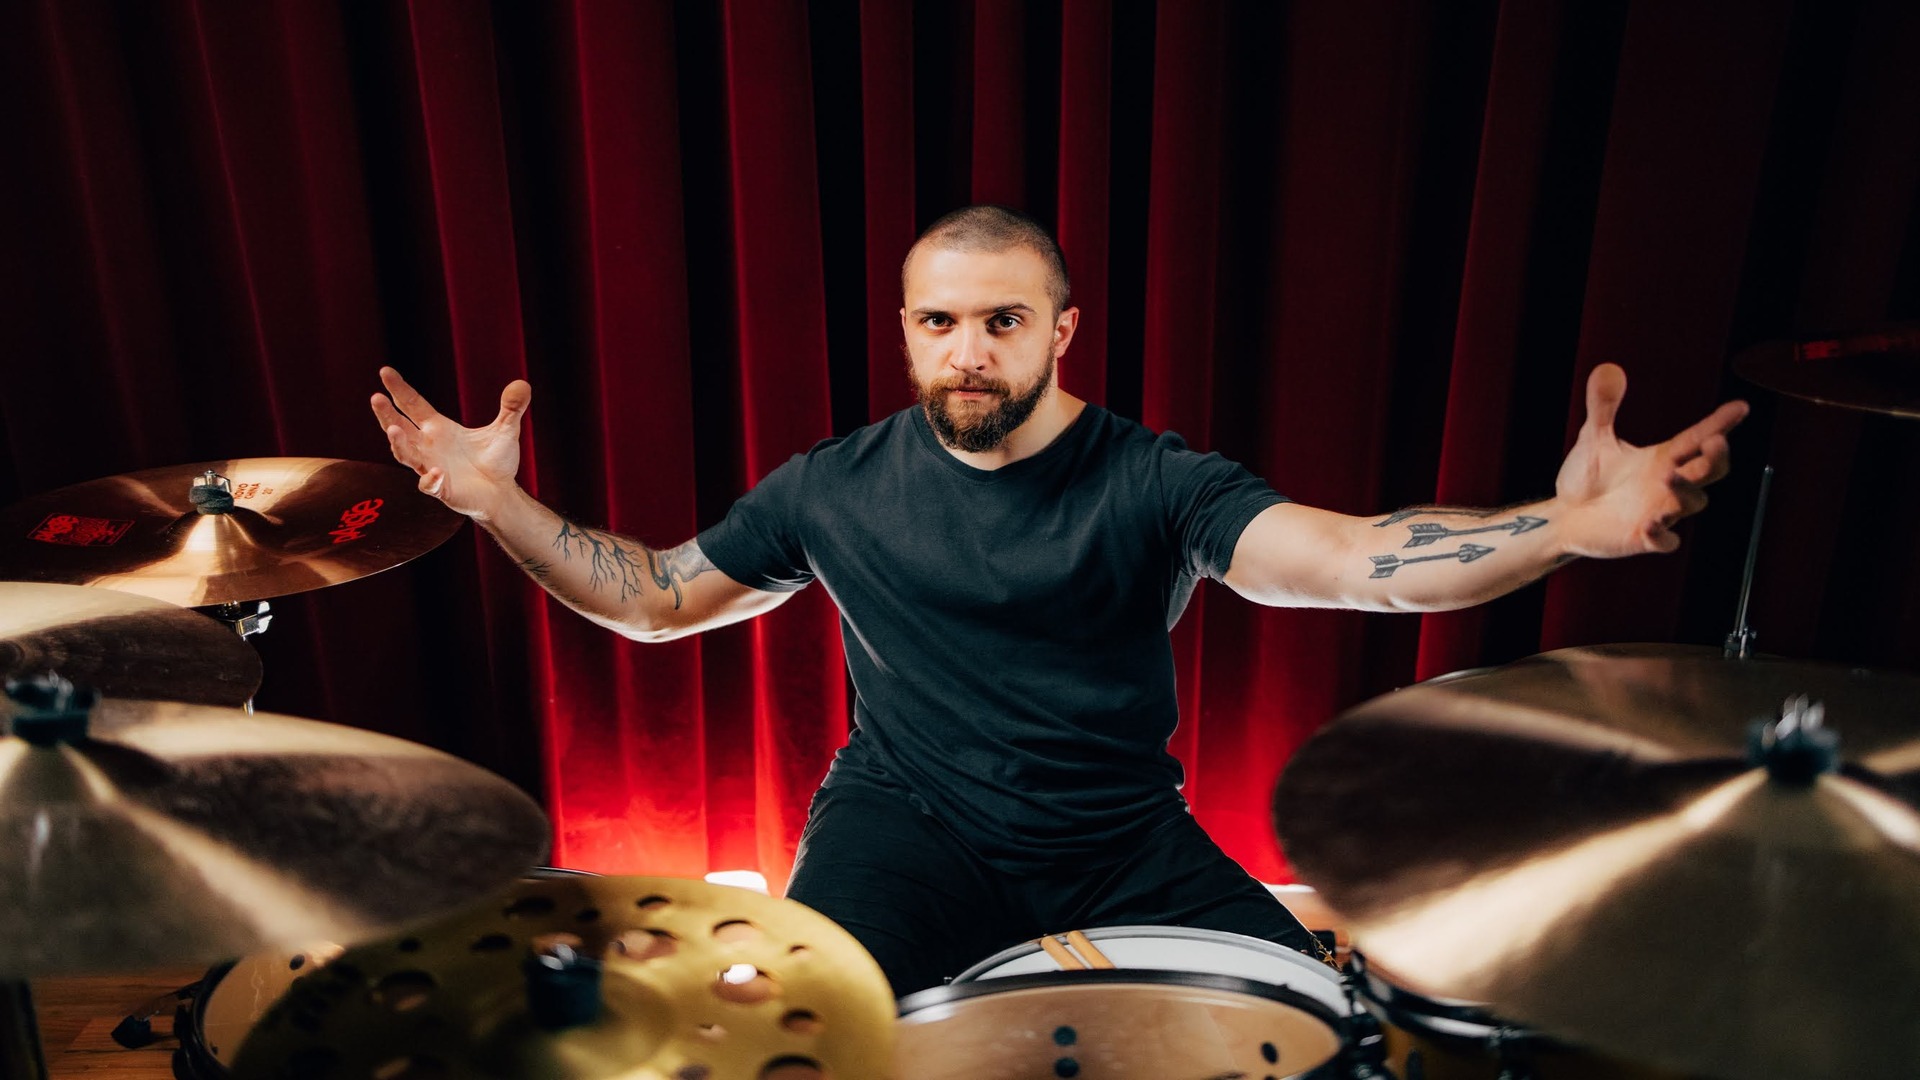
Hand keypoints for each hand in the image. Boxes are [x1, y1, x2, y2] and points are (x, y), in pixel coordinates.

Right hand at [371, 367, 531, 519]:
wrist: (503, 493)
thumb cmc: (497, 461)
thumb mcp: (505, 430)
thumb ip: (511, 407)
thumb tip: (522, 384)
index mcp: (438, 428)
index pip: (412, 405)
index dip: (399, 389)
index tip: (385, 371)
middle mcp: (428, 446)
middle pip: (398, 427)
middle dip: (386, 414)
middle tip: (376, 398)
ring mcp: (431, 468)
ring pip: (406, 455)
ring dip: (398, 444)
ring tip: (392, 430)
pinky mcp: (442, 489)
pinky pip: (430, 485)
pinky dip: (430, 479)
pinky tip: (436, 473)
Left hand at [1554, 363, 1747, 558]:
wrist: (1566, 515)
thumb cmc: (1586, 478)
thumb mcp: (1594, 437)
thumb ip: (1603, 406)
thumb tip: (1606, 369)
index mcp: (1663, 457)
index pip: (1699, 436)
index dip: (1721, 423)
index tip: (1740, 407)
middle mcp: (1668, 483)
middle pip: (1711, 470)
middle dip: (1716, 458)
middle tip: (1714, 443)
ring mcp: (1660, 511)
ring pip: (1693, 502)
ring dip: (1686, 490)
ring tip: (1670, 476)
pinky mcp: (1644, 536)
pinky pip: (1663, 540)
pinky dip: (1662, 534)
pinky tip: (1652, 525)